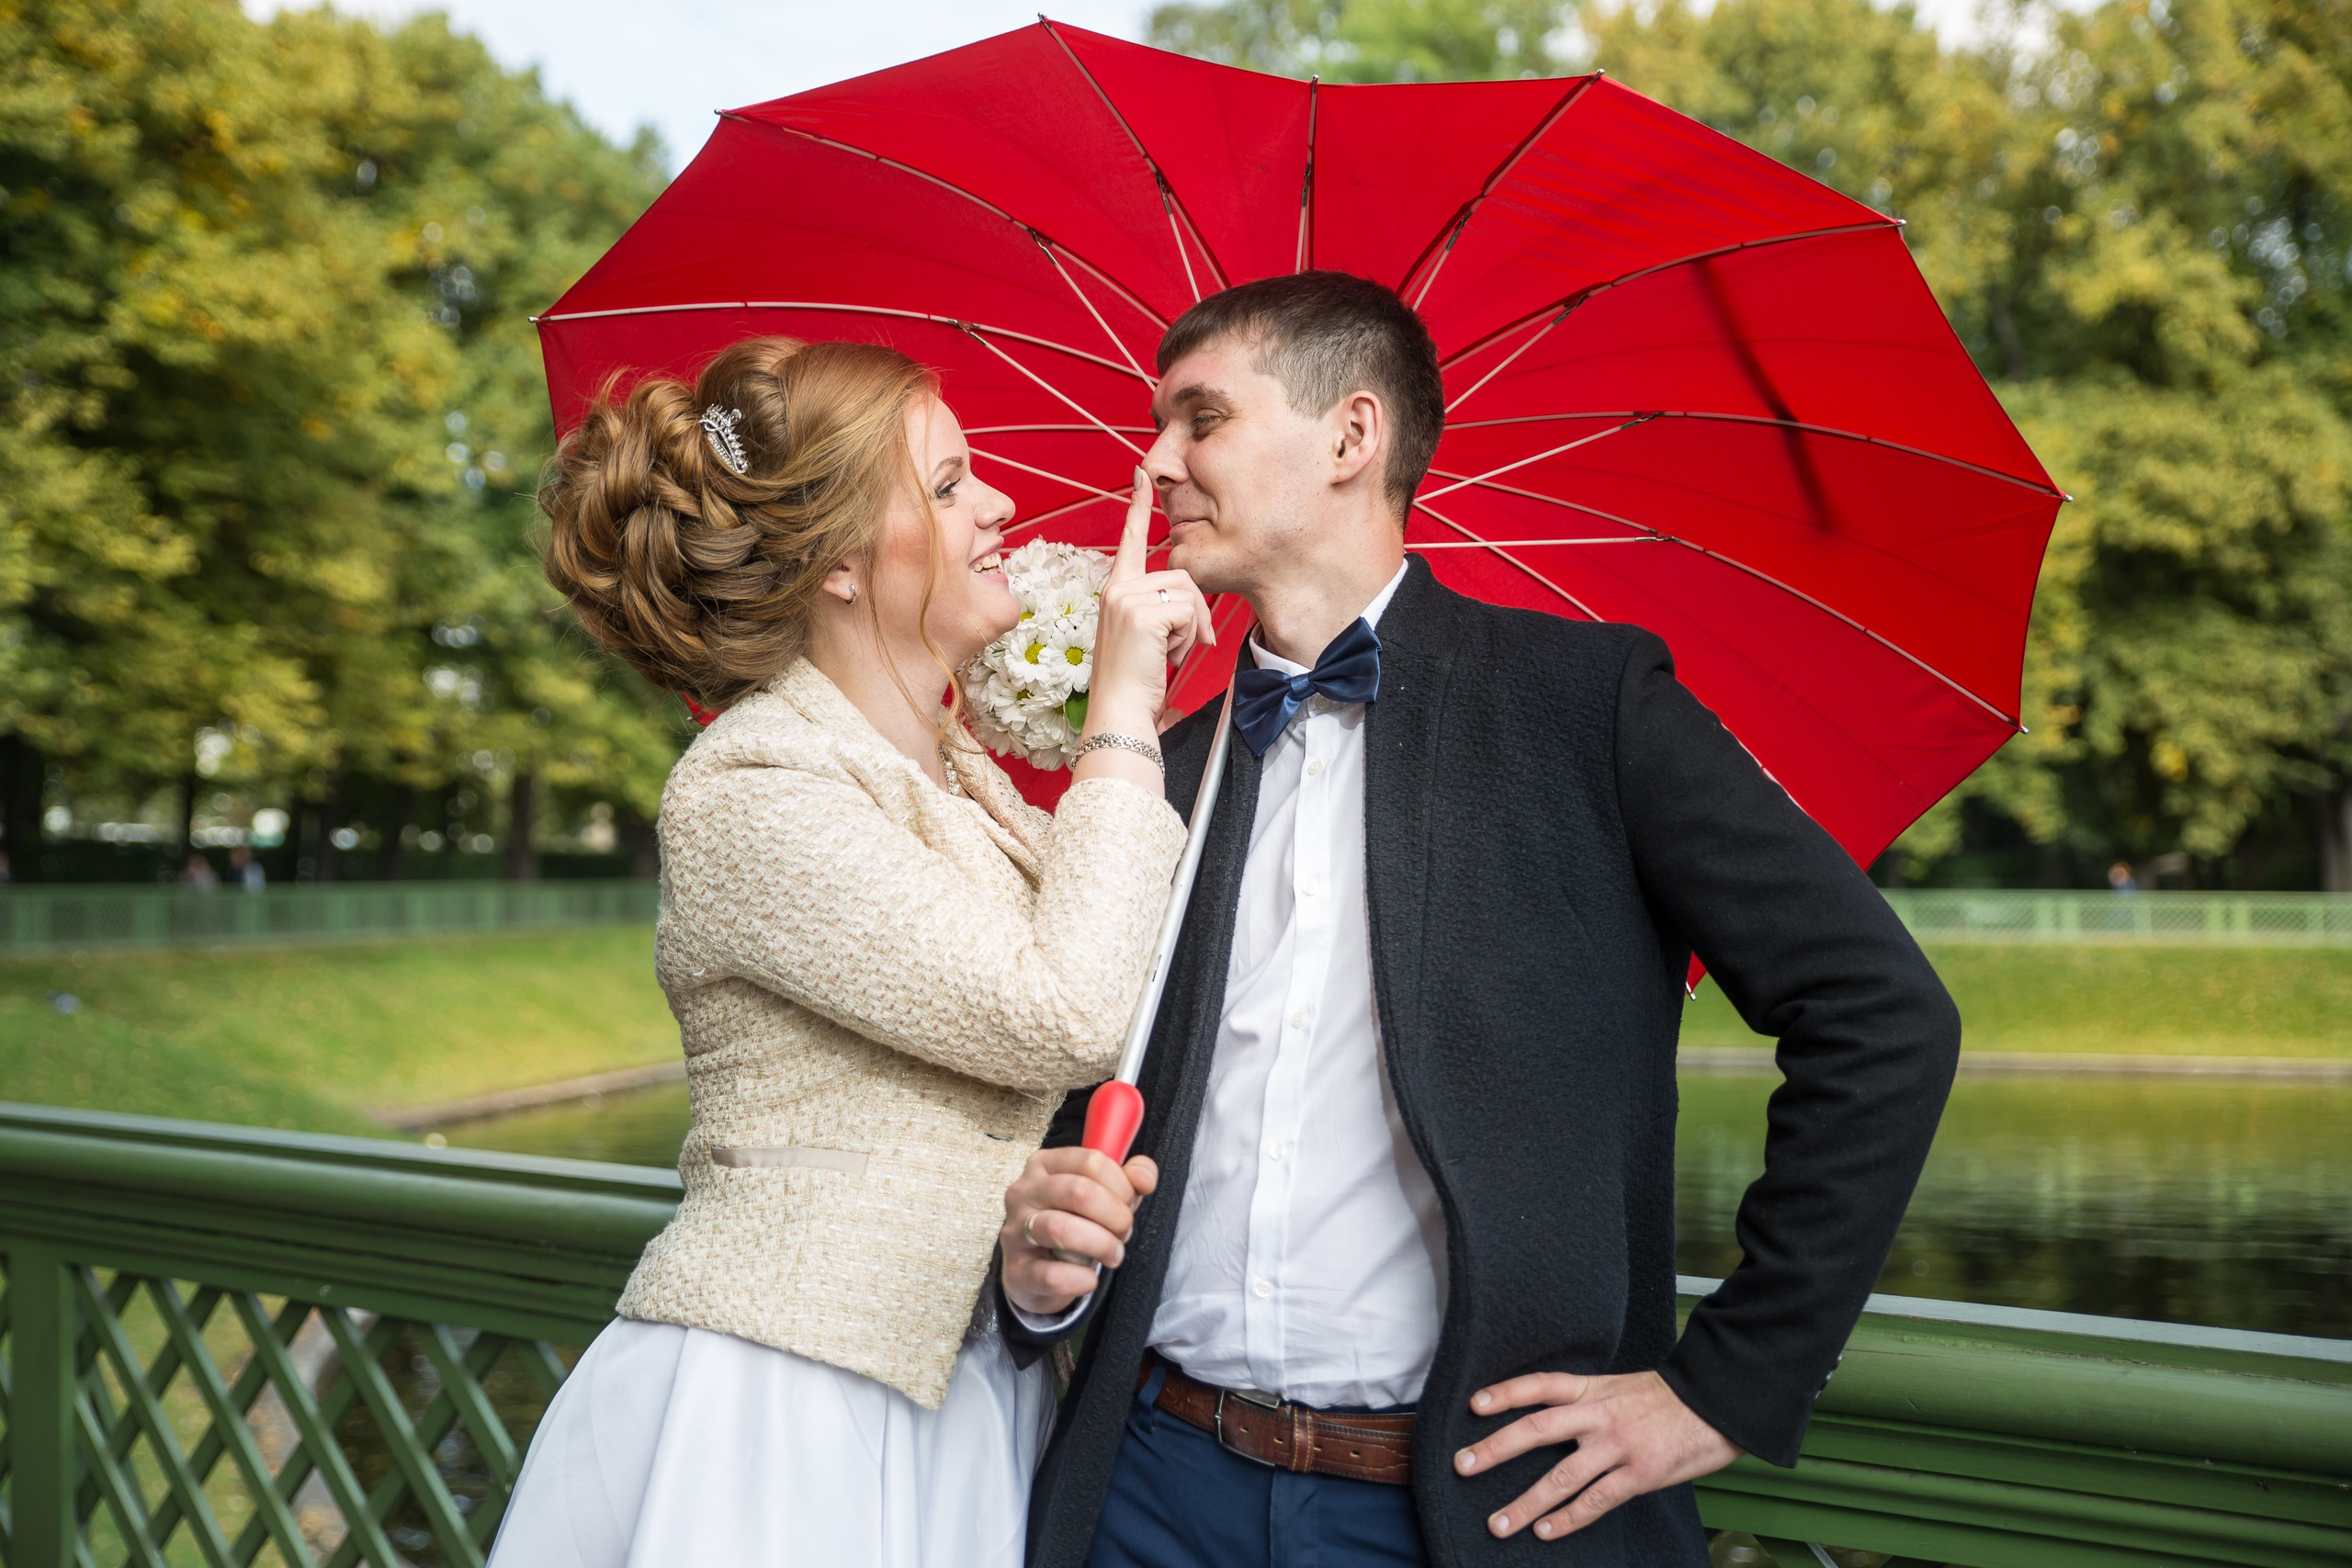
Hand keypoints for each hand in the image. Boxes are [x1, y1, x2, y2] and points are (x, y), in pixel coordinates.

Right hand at [1000, 1146, 1158, 1316]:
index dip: (1121, 1185)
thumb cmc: (1073, 1223)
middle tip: (1124, 1233)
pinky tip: (1090, 1278)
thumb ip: (1128, 1180)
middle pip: (1078, 1191)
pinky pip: (1053, 1275)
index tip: (1129, 1203)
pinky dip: (1082, 1279)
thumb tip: (1144, 1178)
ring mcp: (1015, 1231)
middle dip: (1115, 1216)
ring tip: (1113, 1255)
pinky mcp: (1018, 1271)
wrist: (1036, 1271)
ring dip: (1101, 1245)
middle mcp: (1024, 1192)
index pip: (1090, 1161)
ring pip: (1060, 1229)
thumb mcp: (1102, 1195)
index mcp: (1045, 1165)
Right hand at [1086, 467, 1212, 737]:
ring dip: (1191, 630)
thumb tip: (1193, 608)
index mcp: (1116, 590)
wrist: (1121, 711)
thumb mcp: (1149, 637)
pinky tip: (1167, 656)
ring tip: (1169, 654)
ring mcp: (1126, 597)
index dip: (1137, 506)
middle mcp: (1117, 588)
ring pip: (1189, 594)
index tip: (1142, 475)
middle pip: (1182, 575)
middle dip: (1196, 614)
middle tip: (1186, 647)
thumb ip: (1163, 611)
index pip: (1129, 540)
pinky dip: (1188, 638)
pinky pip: (1189, 611)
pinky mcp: (1142, 611)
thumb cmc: (1135, 683)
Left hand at [1452, 1370, 1741, 1541]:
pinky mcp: (1640, 1475)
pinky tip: (1547, 1532)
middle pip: (1538, 1429)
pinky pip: (1596, 1501)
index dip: (1506, 1393)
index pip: (1541, 1385)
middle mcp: (1600, 1415)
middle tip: (1462, 1465)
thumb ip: (1588, 1400)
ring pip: (1562, 1476)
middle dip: (1496, 1448)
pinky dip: (1569, 1519)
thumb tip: (1550, 1415)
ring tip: (1498, 1523)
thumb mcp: (1623, 1386)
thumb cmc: (1669, 1399)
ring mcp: (1618, 1446)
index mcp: (1594, 1389)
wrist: (1719, 1403)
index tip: (1474, 1404)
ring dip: (1526, 1502)